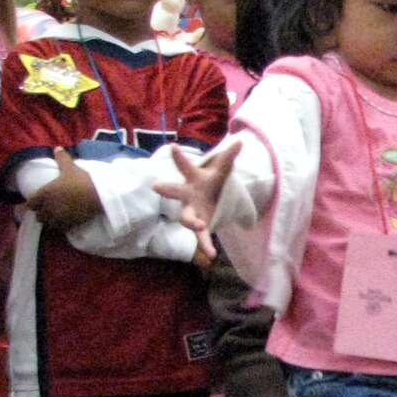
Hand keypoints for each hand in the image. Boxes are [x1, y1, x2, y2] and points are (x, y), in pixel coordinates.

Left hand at [26, 147, 101, 229]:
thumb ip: (61, 158)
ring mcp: (58, 217)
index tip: (37, 202)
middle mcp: (48, 207)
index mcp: (45, 193)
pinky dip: (60, 226)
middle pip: (38, 216)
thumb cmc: (81, 180)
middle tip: (47, 210)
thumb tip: (57, 148)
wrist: (98, 194)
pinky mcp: (69, 224)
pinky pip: (60, 229)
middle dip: (41, 213)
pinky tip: (65, 222)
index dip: (33, 203)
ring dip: (50, 221)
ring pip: (48, 224)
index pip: (31, 203)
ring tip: (55, 217)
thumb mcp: (70, 167)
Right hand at [156, 140, 239, 261]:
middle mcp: (187, 194)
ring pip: (186, 217)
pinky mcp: (199, 224)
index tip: (173, 147)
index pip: (185, 165)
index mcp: (193, 178)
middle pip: (175, 191)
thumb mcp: (222, 169)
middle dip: (167, 189)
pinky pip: (200, 236)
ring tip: (201, 225)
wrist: (211, 196)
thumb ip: (229, 157)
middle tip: (156, 186)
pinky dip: (205, 245)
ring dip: (191, 222)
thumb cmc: (213, 180)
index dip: (179, 157)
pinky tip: (212, 255)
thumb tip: (240, 141)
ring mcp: (191, 210)